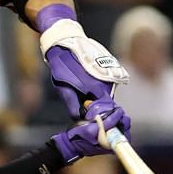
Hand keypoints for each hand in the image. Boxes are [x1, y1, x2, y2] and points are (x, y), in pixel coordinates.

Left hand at [41, 17, 130, 159]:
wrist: (67, 39)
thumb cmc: (62, 62)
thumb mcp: (62, 85)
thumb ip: (72, 103)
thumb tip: (80, 118)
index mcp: (97, 87)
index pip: (107, 112)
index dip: (105, 124)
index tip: (103, 135)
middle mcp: (108, 82)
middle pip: (110, 107)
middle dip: (105, 119)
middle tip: (98, 131)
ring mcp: (109, 76)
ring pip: (108, 99)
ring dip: (102, 108)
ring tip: (93, 118)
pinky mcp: (108, 72)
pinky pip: (107, 90)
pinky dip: (102, 98)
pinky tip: (93, 103)